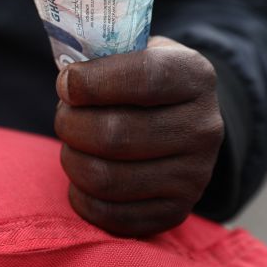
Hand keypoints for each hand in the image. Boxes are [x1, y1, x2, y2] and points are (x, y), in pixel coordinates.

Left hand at [54, 37, 223, 236]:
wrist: (183, 120)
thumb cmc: (143, 80)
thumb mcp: (137, 51)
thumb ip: (105, 56)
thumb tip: (67, 80)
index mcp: (195, 76)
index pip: (143, 78)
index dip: (92, 82)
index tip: (65, 83)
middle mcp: (203, 128)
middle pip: (115, 134)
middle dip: (71, 124)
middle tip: (63, 115)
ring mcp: (194, 175)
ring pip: (106, 178)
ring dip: (72, 159)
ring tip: (72, 143)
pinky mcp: (176, 211)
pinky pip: (110, 215)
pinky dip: (81, 196)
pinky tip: (81, 177)